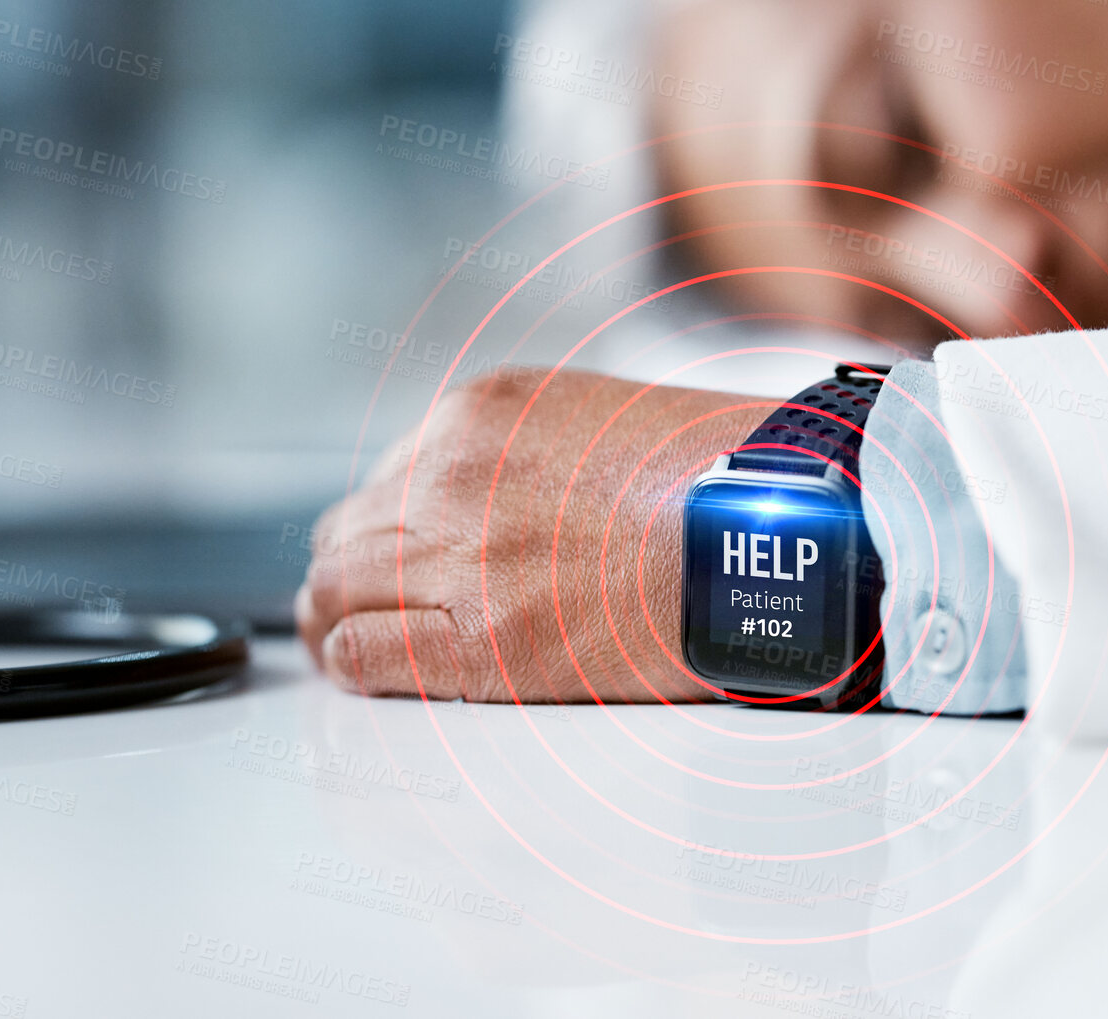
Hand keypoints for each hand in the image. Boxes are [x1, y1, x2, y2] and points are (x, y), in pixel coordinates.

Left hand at [295, 369, 772, 702]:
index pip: (384, 479)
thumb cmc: (721, 483)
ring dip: (338, 622)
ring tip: (349, 649)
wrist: (774, 532)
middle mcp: (447, 475)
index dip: (386, 529)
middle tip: (358, 610)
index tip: (396, 559)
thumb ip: (526, 458)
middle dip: (351, 576)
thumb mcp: (600, 421)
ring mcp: (455, 556)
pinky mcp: (474, 640)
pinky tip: (370, 676)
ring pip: (333, 593)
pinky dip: (354, 668)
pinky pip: (359, 655)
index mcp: (477, 415)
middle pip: (344, 535)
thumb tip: (501, 510)